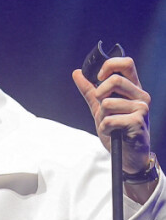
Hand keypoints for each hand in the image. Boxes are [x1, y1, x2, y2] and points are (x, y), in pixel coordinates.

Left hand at [72, 57, 150, 173]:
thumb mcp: (100, 107)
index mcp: (133, 88)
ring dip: (102, 116)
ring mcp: (142, 109)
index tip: (98, 76)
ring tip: (111, 124)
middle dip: (100, 94)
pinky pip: (109, 119)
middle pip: (115, 80)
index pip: (126, 64)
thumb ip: (90, 90)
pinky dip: (104, 127)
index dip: (109, 65)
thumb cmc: (117, 129)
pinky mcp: (138, 122)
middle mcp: (141, 96)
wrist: (128, 155)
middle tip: (102, 107)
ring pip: (108, 102)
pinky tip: (112, 132)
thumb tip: (77, 72)